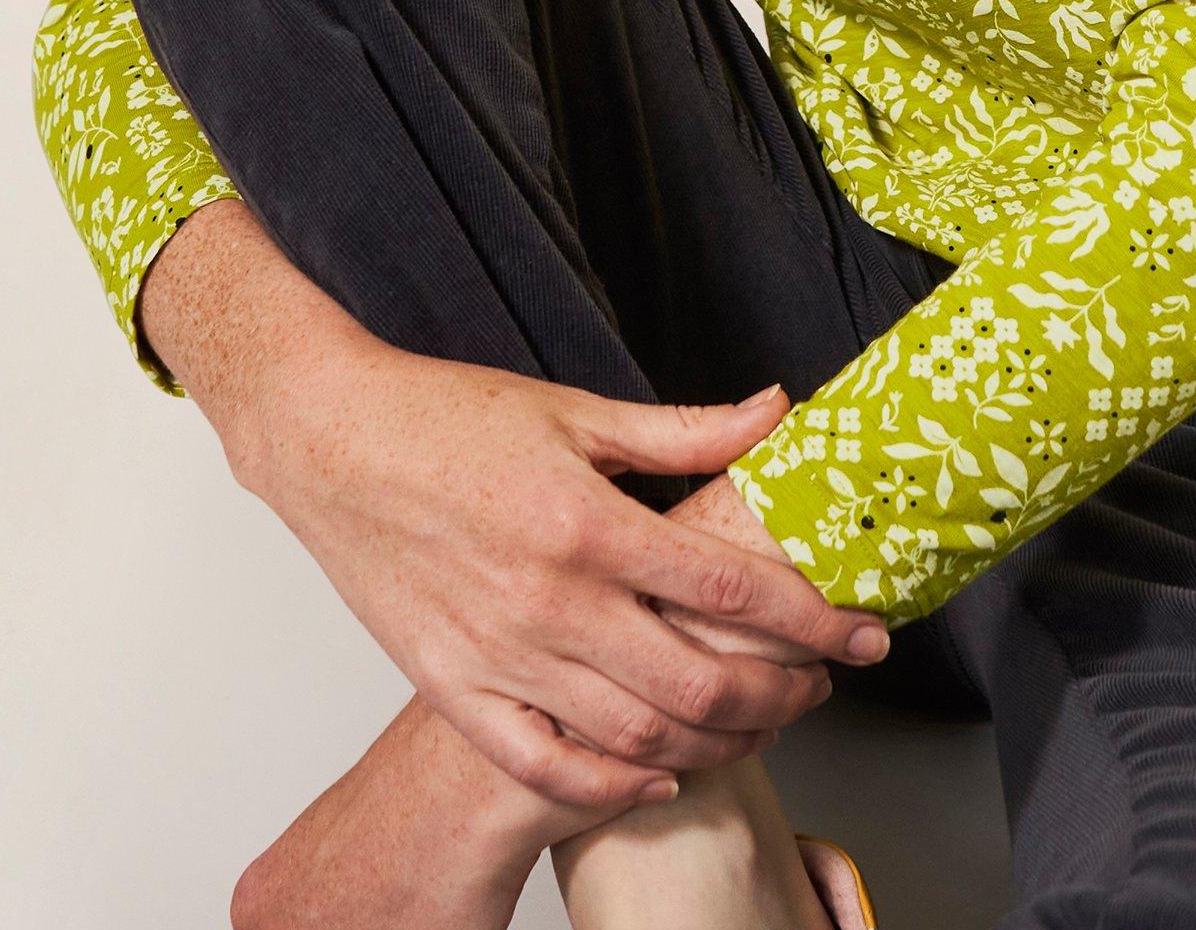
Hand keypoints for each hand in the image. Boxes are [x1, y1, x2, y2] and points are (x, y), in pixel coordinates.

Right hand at [240, 338, 890, 815]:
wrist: (333, 441)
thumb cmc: (449, 418)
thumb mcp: (578, 411)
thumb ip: (685, 430)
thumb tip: (775, 411)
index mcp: (589, 524)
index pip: (732, 588)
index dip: (813, 619)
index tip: (863, 633)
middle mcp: (549, 602)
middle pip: (697, 682)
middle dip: (782, 693)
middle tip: (823, 682)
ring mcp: (499, 655)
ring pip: (634, 734)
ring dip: (715, 739)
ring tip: (761, 720)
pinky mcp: (453, 687)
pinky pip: (545, 762)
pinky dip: (611, 784)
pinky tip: (659, 770)